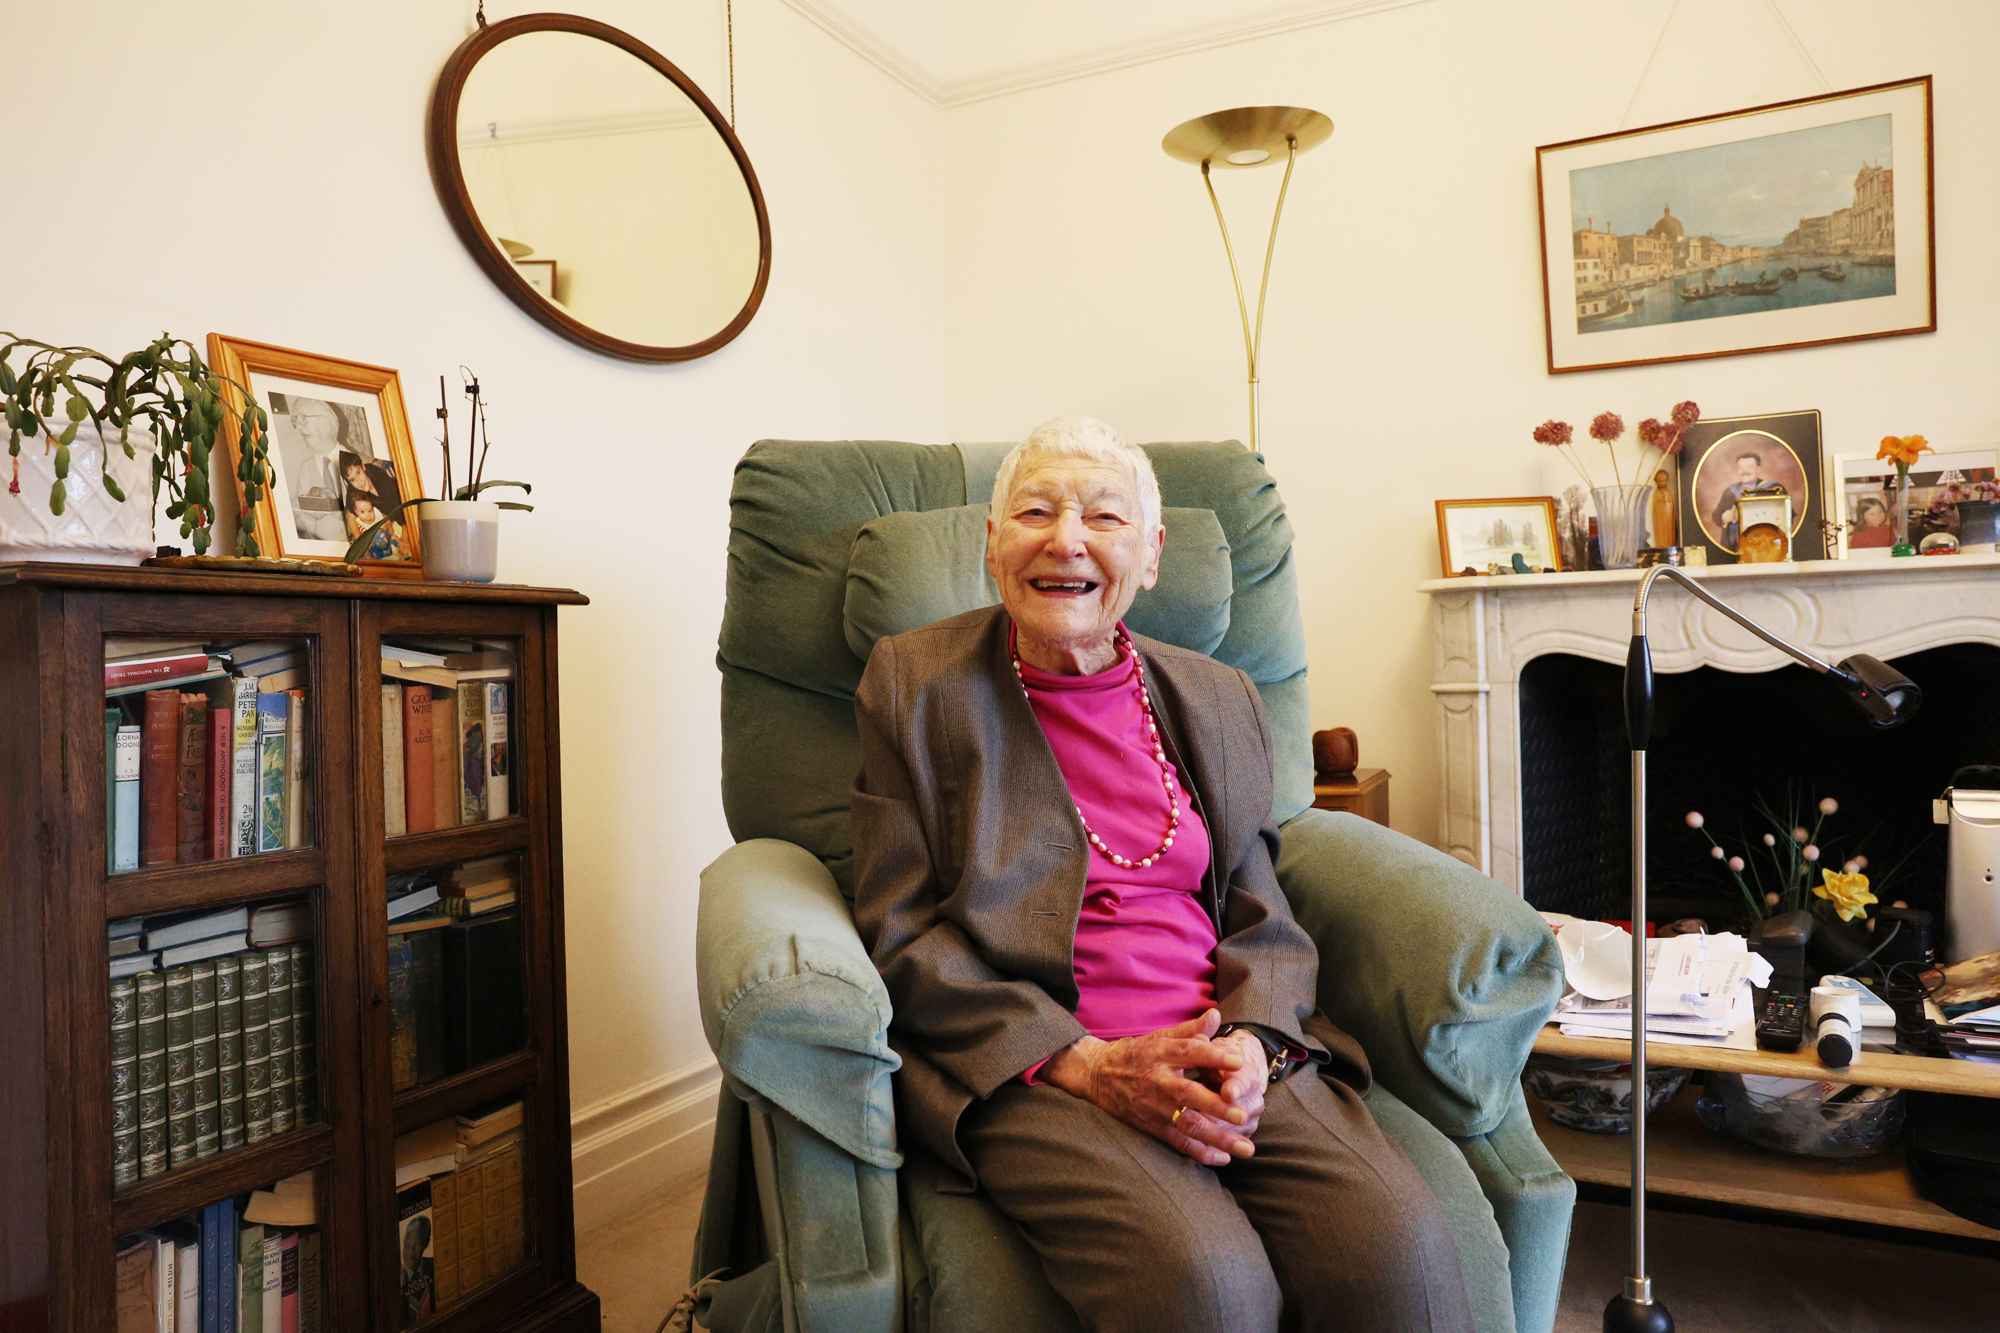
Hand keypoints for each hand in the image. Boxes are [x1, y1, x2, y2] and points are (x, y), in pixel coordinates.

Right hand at [1042, 1009, 1255, 1167]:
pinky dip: (1200, 1153)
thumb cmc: (1136, 1053)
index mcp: (1161, 1054)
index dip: (1214, 1056)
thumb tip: (1216, 1015)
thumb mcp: (1159, 1037)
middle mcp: (1159, 1081)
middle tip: (1242, 1115)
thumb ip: (1190, 1030)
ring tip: (1245, 1148)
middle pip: (1189, 1094)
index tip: (1239, 1061)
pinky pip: (1178, 1142)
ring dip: (1217, 1138)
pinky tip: (1223, 1158)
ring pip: (1188, 1125)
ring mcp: (1155, 1107)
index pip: (1189, 1052)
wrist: (1097, 1075)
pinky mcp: (1153, 1126)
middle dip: (1216, 1106)